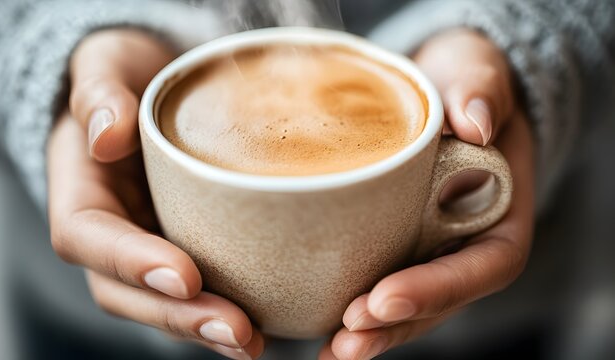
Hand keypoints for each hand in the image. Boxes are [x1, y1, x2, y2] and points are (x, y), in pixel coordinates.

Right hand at [48, 29, 262, 359]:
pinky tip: (265, 325)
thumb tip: (107, 138)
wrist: (149, 87)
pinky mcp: (181, 248)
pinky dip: (221, 312)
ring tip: (253, 342)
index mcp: (80, 192)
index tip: (185, 274)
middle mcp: (109, 233)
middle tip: (236, 329)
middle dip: (178, 315)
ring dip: (204, 328)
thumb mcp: (106, 65)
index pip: (89, 238)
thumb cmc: (125, 75)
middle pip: (126, 292)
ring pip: (161, 304)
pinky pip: (194, 290)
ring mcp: (144, 246)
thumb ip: (99, 94)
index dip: (131, 262)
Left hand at [320, 29, 534, 358]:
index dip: (439, 289)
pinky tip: (318, 327)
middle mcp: (464, 242)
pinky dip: (352, 311)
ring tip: (333, 350)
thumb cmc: (460, 82)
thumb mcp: (475, 72)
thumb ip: (481, 89)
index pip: (482, 265)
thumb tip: (476, 120)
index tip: (386, 297)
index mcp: (496, 212)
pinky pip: (378, 283)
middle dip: (395, 325)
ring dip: (372, 332)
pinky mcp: (394, 244)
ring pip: (407, 306)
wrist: (435, 91)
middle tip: (348, 337)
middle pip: (440, 302)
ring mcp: (429, 249)